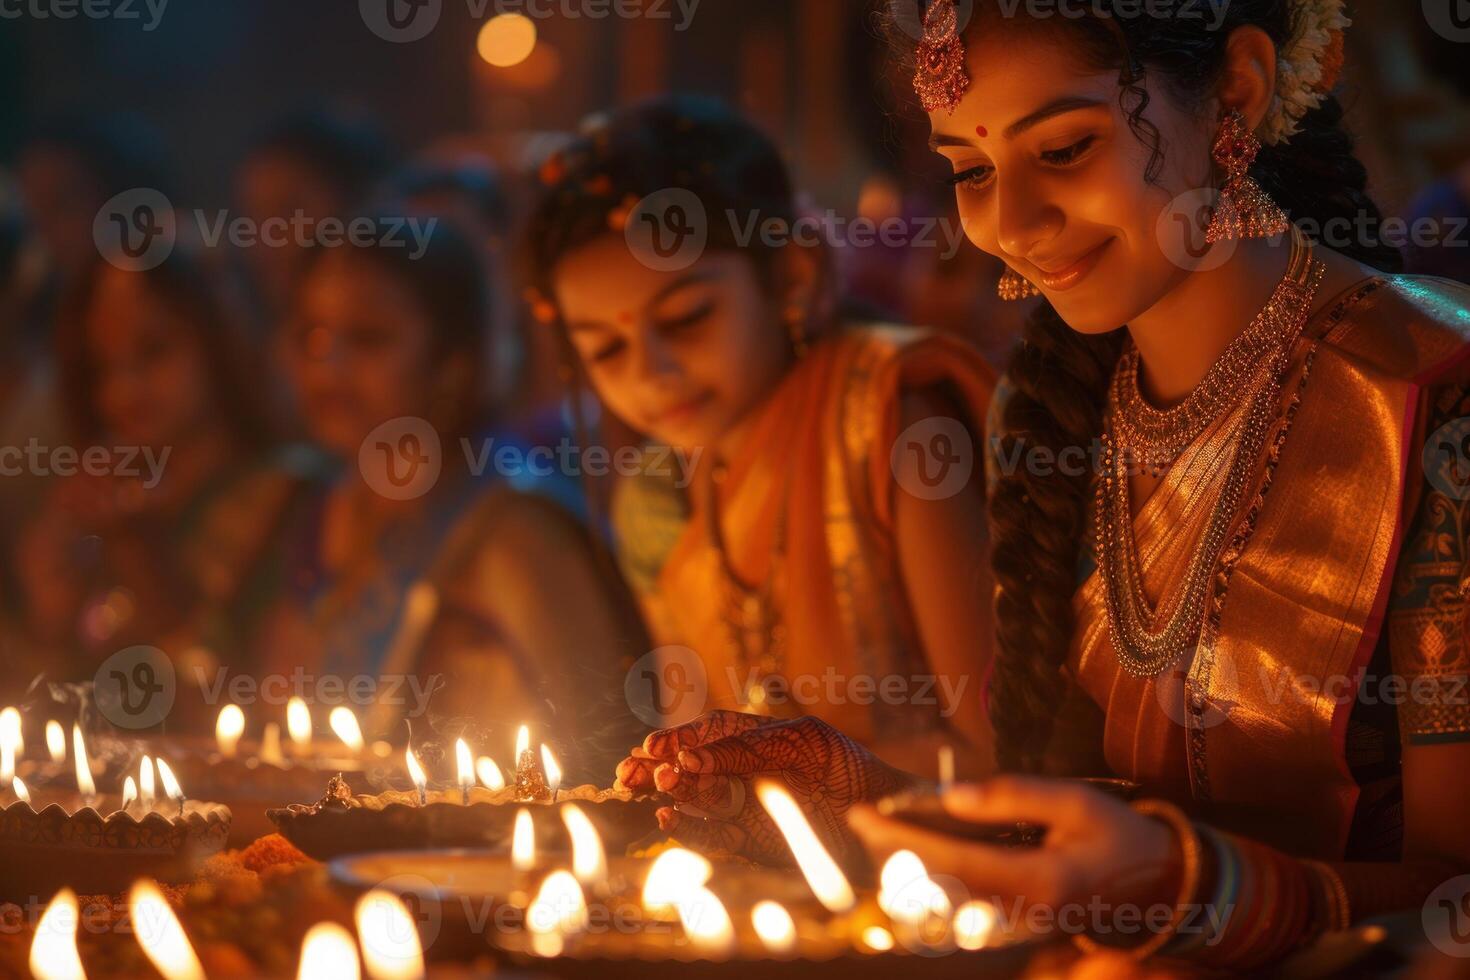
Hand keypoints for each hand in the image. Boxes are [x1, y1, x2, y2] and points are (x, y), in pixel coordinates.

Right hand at [615, 710, 914, 863]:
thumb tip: (692, 755)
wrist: (882, 819)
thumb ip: (747, 747)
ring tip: (650, 787)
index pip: (706, 734)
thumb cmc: (846, 767)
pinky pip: (709, 837)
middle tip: (629, 771)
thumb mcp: (801, 742)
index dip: (678, 739)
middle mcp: (743, 773)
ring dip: (668, 794)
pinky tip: (669, 820)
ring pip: (693, 800)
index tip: (654, 746)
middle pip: (689, 767)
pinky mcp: (748, 844)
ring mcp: (744, 808)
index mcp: (755, 740)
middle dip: (657, 767)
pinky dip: (687, 830)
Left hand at [848, 778, 1178, 925]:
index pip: (953, 861)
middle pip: (938, 887)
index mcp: (1039, 881)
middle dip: (896, 853)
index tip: (866, 816)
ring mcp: (1021, 927)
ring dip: (909, 867)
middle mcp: (1024, 913)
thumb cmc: (1117, 833)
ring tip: (881, 831)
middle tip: (862, 821)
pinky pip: (964, 905)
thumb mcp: (1073, 801)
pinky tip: (915, 855)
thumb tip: (948, 796)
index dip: (904, 839)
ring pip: (946, 900)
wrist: (1158, 883)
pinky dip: (933, 878)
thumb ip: (1011, 796)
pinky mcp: (1018, 927)